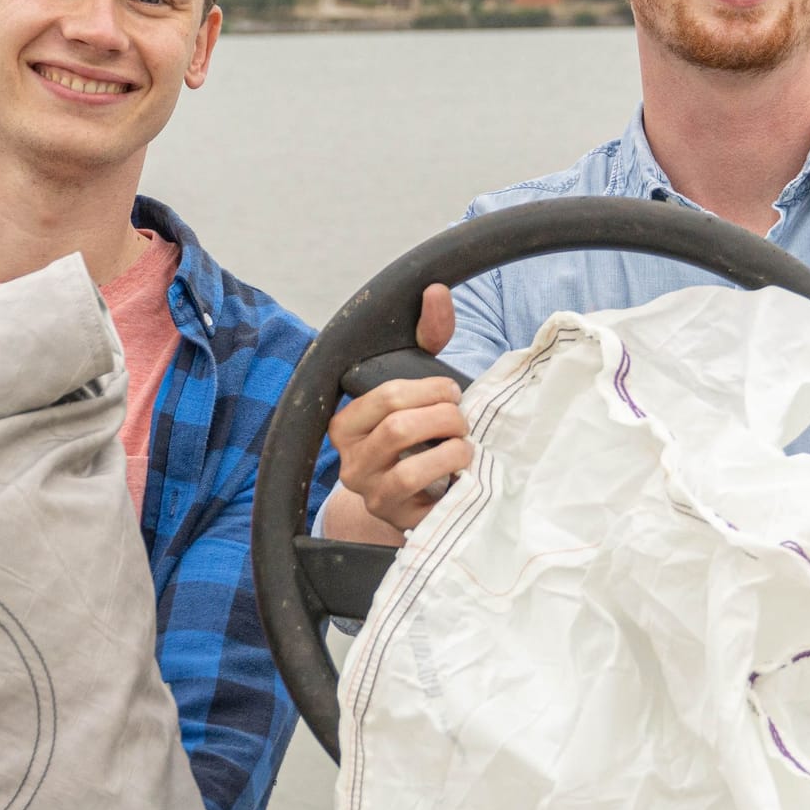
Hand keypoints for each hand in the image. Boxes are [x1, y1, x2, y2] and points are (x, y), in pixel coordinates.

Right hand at [327, 284, 465, 531]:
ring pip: (407, 463)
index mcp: (344, 422)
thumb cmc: (417, 436)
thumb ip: (427, 337)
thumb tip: (435, 291)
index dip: (430, 389)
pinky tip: (464, 468)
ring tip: (463, 444)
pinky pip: (421, 492)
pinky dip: (452, 473)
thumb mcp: (417, 386)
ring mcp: (369, 492)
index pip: (384, 395)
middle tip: (462, 418)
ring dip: (451, 446)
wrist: (415, 498)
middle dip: (444, 416)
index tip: (451, 392)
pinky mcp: (393, 518)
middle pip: (399, 426)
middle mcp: (348, 460)